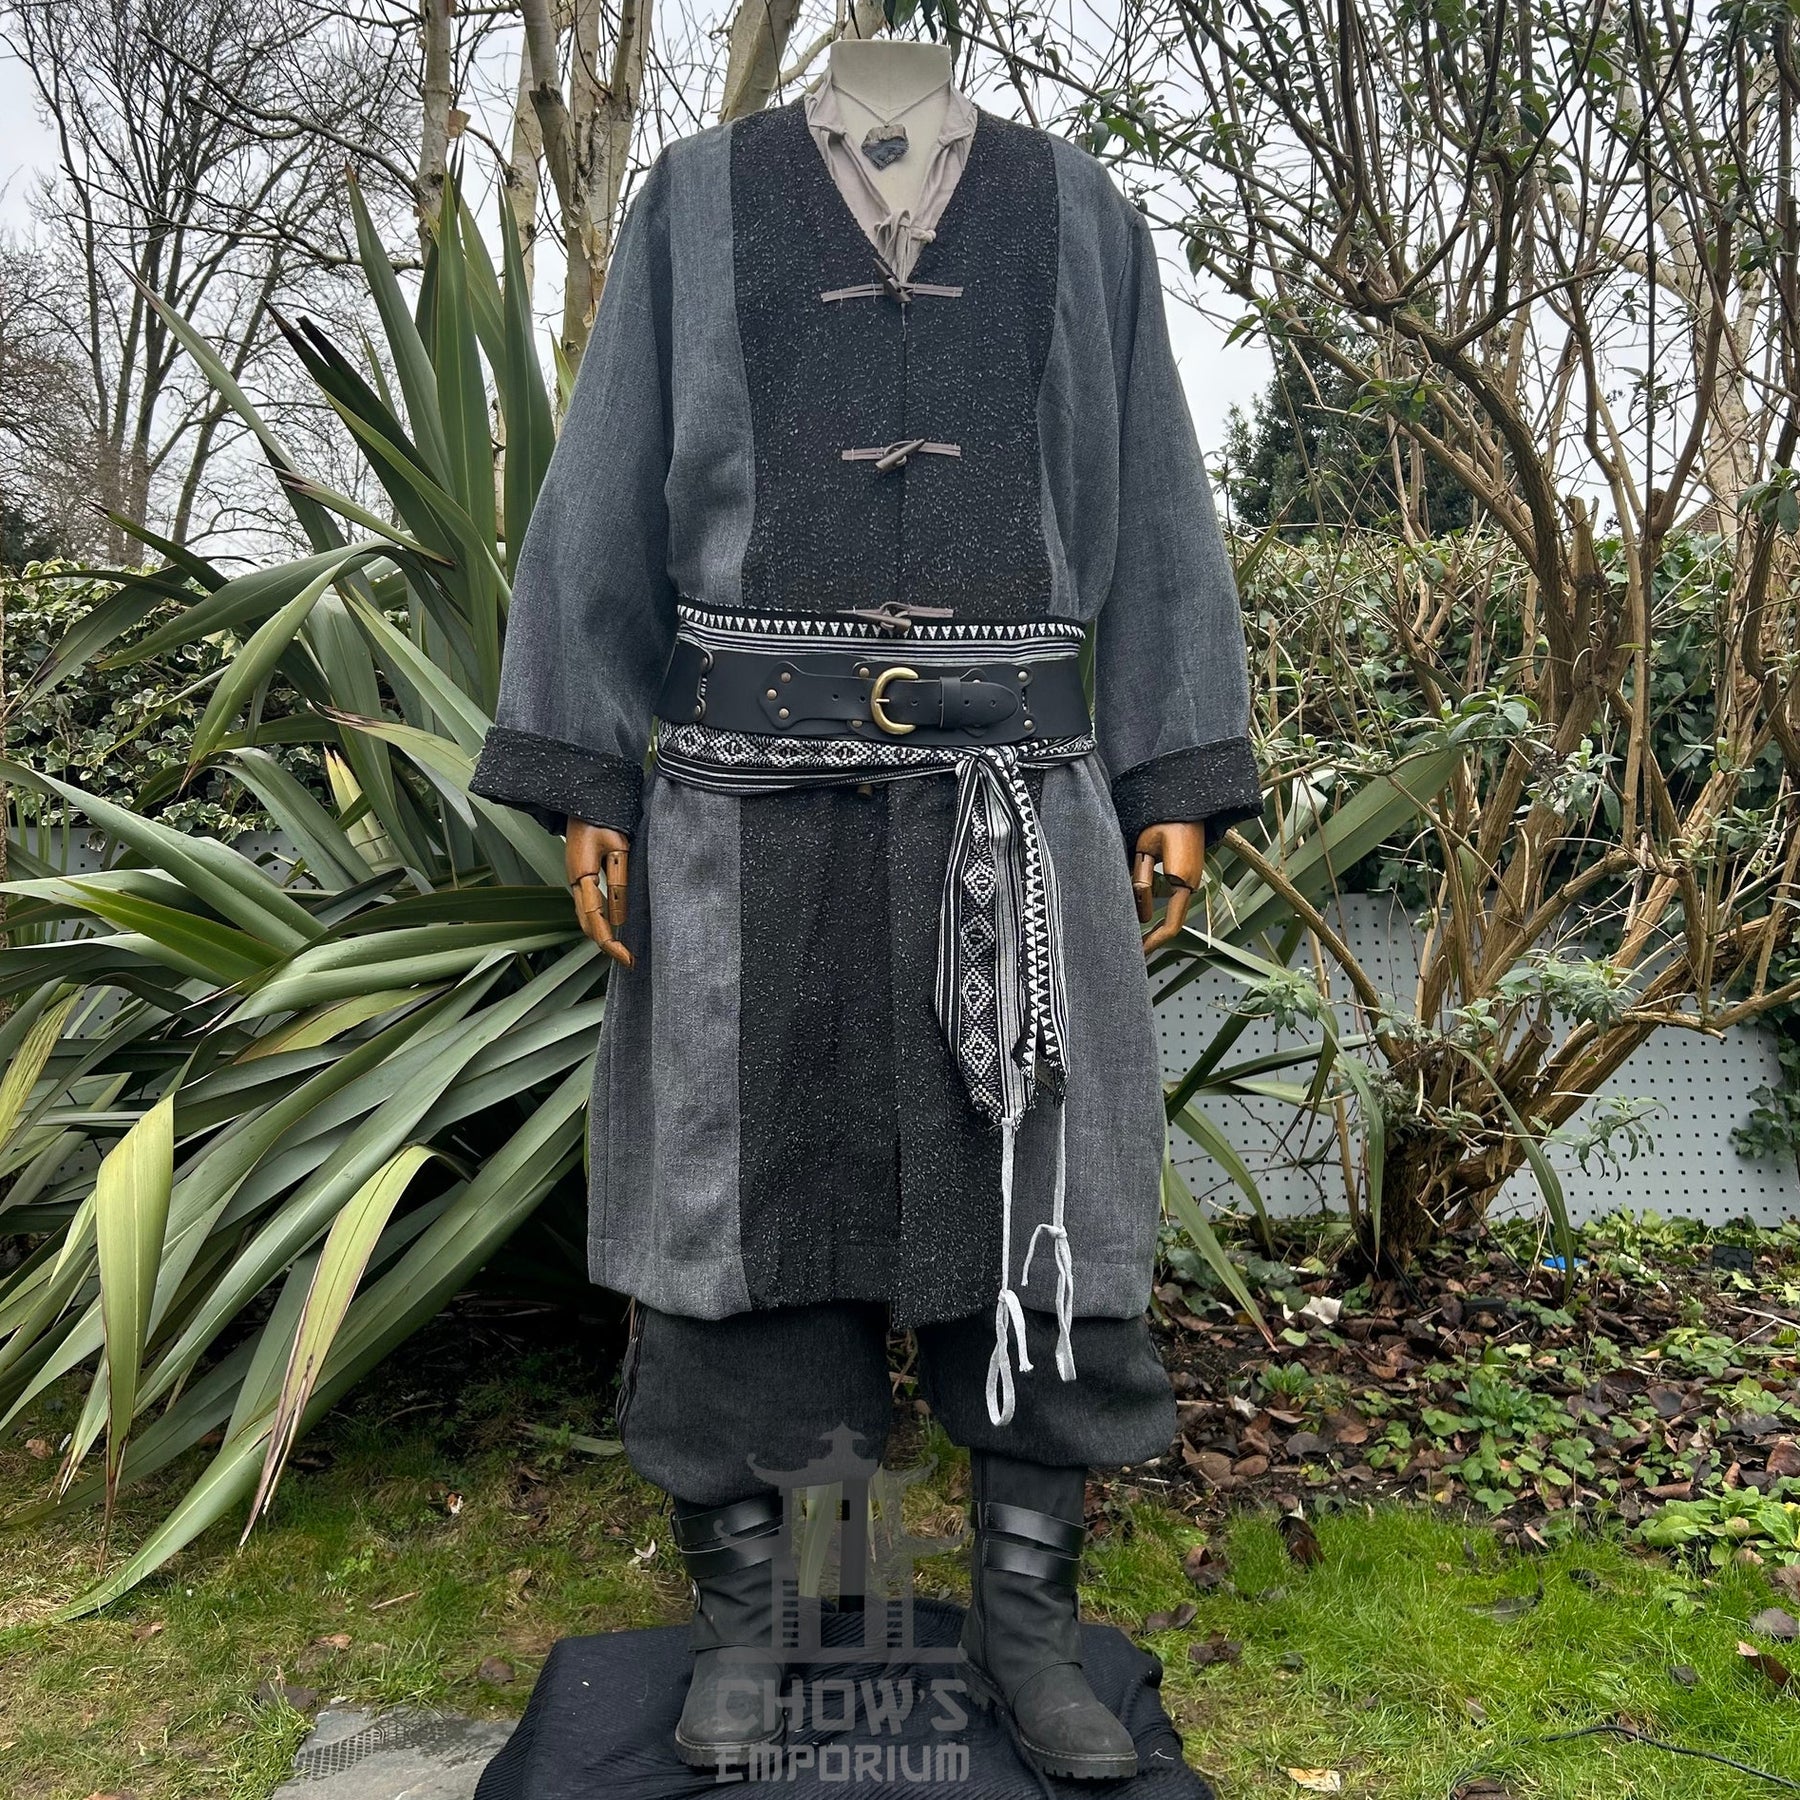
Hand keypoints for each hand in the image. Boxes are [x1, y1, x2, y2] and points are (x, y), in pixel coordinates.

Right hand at [566, 819, 633, 968]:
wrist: (583, 801)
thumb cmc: (602, 819)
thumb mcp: (617, 848)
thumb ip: (619, 881)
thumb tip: (620, 916)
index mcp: (582, 877)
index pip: (596, 922)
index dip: (611, 944)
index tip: (627, 959)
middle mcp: (575, 883)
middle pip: (587, 926)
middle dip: (607, 946)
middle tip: (629, 960)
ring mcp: (576, 880)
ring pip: (586, 918)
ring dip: (602, 936)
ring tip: (623, 949)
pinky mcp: (582, 876)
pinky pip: (588, 906)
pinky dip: (599, 922)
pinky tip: (614, 926)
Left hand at [1132, 822, 1205, 954]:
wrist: (1187, 803)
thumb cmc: (1164, 822)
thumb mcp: (1145, 850)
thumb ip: (1142, 879)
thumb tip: (1140, 911)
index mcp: (1183, 880)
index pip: (1171, 924)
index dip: (1155, 942)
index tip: (1139, 954)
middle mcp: (1189, 884)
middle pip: (1168, 921)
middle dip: (1149, 935)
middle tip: (1128, 948)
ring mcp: (1188, 879)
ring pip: (1164, 905)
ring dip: (1145, 910)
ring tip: (1122, 920)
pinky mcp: (1183, 872)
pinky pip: (1165, 892)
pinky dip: (1149, 897)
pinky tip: (1132, 899)